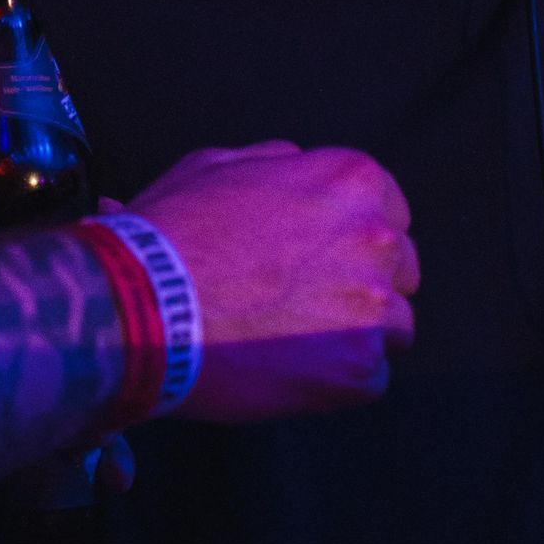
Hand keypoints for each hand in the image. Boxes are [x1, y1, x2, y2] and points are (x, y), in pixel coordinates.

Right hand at [128, 141, 417, 421]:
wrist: (144, 307)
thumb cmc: (175, 233)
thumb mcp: (219, 164)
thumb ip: (276, 163)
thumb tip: (294, 166)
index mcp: (351, 180)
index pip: (389, 210)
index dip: (354, 233)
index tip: (326, 253)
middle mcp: (375, 237)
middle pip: (399, 267)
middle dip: (363, 282)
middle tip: (307, 298)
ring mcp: (372, 306)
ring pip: (393, 325)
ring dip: (354, 331)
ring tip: (294, 338)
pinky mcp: (358, 369)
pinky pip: (370, 377)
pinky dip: (337, 379)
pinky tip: (289, 368)